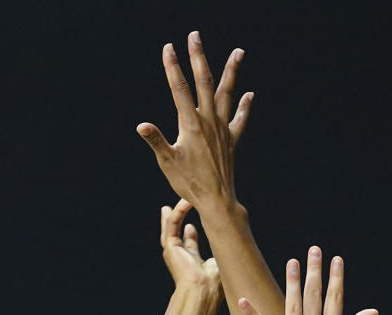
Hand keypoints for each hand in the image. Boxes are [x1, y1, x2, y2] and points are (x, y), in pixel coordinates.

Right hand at [137, 32, 252, 211]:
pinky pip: (240, 120)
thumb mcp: (168, 163)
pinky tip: (249, 95)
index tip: (168, 47)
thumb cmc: (190, 184)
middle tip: (195, 36)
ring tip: (239, 52)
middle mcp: (209, 122)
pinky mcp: (231, 141)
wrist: (217, 201)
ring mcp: (222, 130)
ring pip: (227, 94)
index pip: (179, 88)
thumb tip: (141, 125)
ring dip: (232, 72)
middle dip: (198, 57)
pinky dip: (244, 107)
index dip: (172, 67)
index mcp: (191, 124)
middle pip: (204, 82)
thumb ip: (156, 140)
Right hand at [160, 199, 220, 297]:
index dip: (190, 235)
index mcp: (193, 263)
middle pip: (176, 234)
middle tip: (180, 208)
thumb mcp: (220, 265)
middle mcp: (181, 257)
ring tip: (183, 198)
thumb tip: (235, 248)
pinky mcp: (170, 246)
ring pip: (172, 226)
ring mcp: (174, 252)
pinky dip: (178, 211)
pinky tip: (185, 201)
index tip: (193, 225)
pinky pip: (172, 224)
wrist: (202, 292)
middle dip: (177, 220)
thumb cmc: (214, 285)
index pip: (189, 245)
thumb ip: (222, 253)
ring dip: (178, 211)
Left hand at [239, 248, 376, 314]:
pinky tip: (244, 300)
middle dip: (315, 272)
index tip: (336, 259)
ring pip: (294, 307)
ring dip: (293, 283)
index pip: (335, 301)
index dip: (336, 279)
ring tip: (293, 262)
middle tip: (314, 251)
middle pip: (315, 299)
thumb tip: (372, 311)